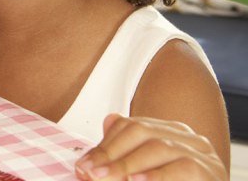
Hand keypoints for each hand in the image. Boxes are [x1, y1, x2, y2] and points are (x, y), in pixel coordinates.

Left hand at [75, 114, 225, 179]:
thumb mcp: (142, 170)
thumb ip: (126, 152)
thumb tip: (108, 120)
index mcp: (169, 131)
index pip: (130, 126)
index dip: (104, 144)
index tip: (83, 165)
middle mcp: (188, 137)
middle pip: (142, 132)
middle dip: (111, 153)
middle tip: (90, 173)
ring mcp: (203, 153)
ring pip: (159, 147)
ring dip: (127, 165)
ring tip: (104, 178)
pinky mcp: (210, 171)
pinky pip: (182, 167)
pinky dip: (156, 175)